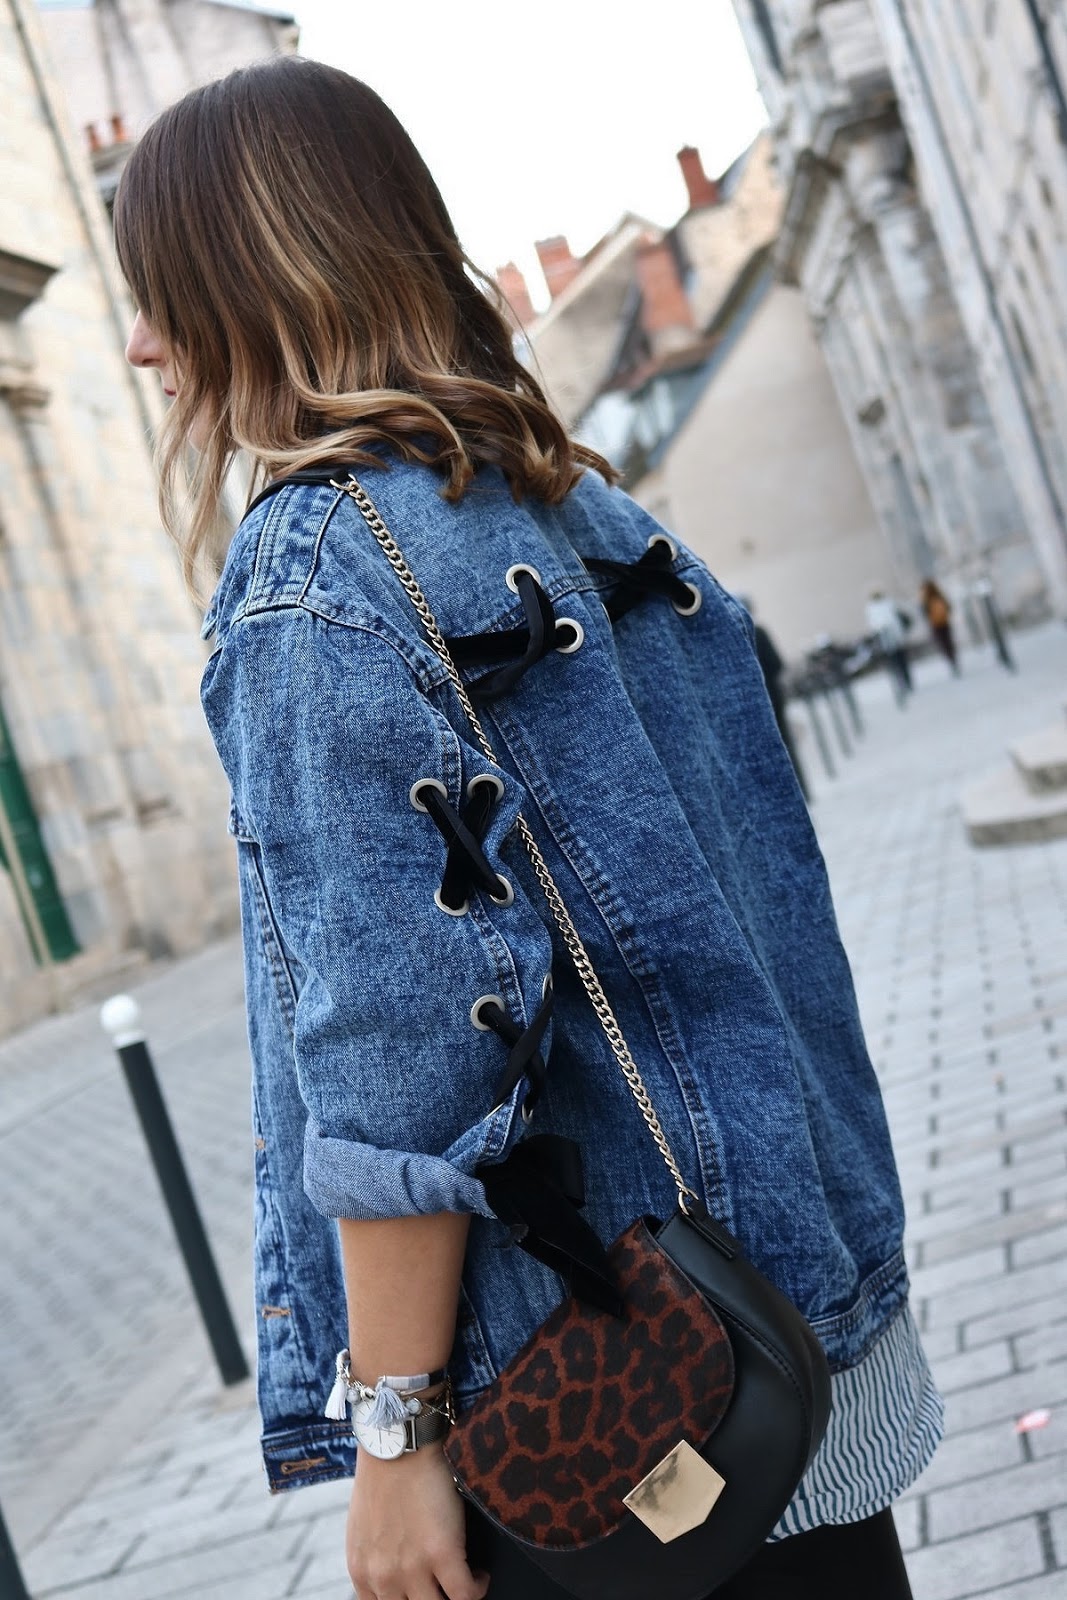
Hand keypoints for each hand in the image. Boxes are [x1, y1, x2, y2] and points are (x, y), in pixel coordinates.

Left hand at [347, 1443, 489, 1599]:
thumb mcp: (363, 1528)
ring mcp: (413, 1568)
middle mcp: (384, 1577)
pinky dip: (477, 1587)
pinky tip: (480, 1575)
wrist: (398, 1444)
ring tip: (465, 1582)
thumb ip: (374, 1558)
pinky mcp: (443, 1552)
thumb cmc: (383, 1476)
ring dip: (455, 1597)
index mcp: (362, 1572)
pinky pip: (465, 1593)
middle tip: (444, 1589)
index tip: (423, 1594)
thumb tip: (391, 1574)